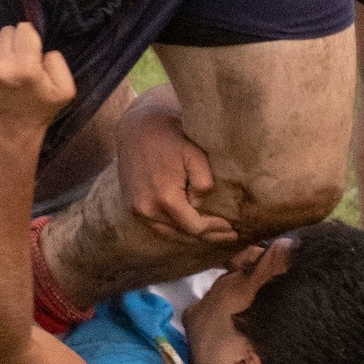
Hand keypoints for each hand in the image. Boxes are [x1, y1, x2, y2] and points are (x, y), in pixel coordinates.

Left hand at [0, 23, 75, 135]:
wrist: (8, 133)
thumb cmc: (38, 110)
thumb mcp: (64, 90)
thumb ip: (58, 61)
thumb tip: (41, 49)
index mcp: (26, 68)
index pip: (24, 28)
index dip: (30, 38)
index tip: (31, 51)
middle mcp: (0, 66)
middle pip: (7, 31)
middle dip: (15, 42)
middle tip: (19, 60)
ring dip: (1, 49)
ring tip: (7, 67)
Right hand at [114, 89, 238, 248]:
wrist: (135, 127)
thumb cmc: (169, 136)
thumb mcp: (194, 153)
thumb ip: (204, 181)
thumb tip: (201, 204)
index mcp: (164, 198)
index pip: (195, 227)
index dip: (215, 230)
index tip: (232, 228)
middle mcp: (147, 209)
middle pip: (182, 234)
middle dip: (207, 236)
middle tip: (228, 235)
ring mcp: (136, 209)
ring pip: (169, 233)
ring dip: (190, 235)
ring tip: (212, 233)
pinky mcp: (131, 205)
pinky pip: (157, 225)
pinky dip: (174, 228)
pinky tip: (188, 225)